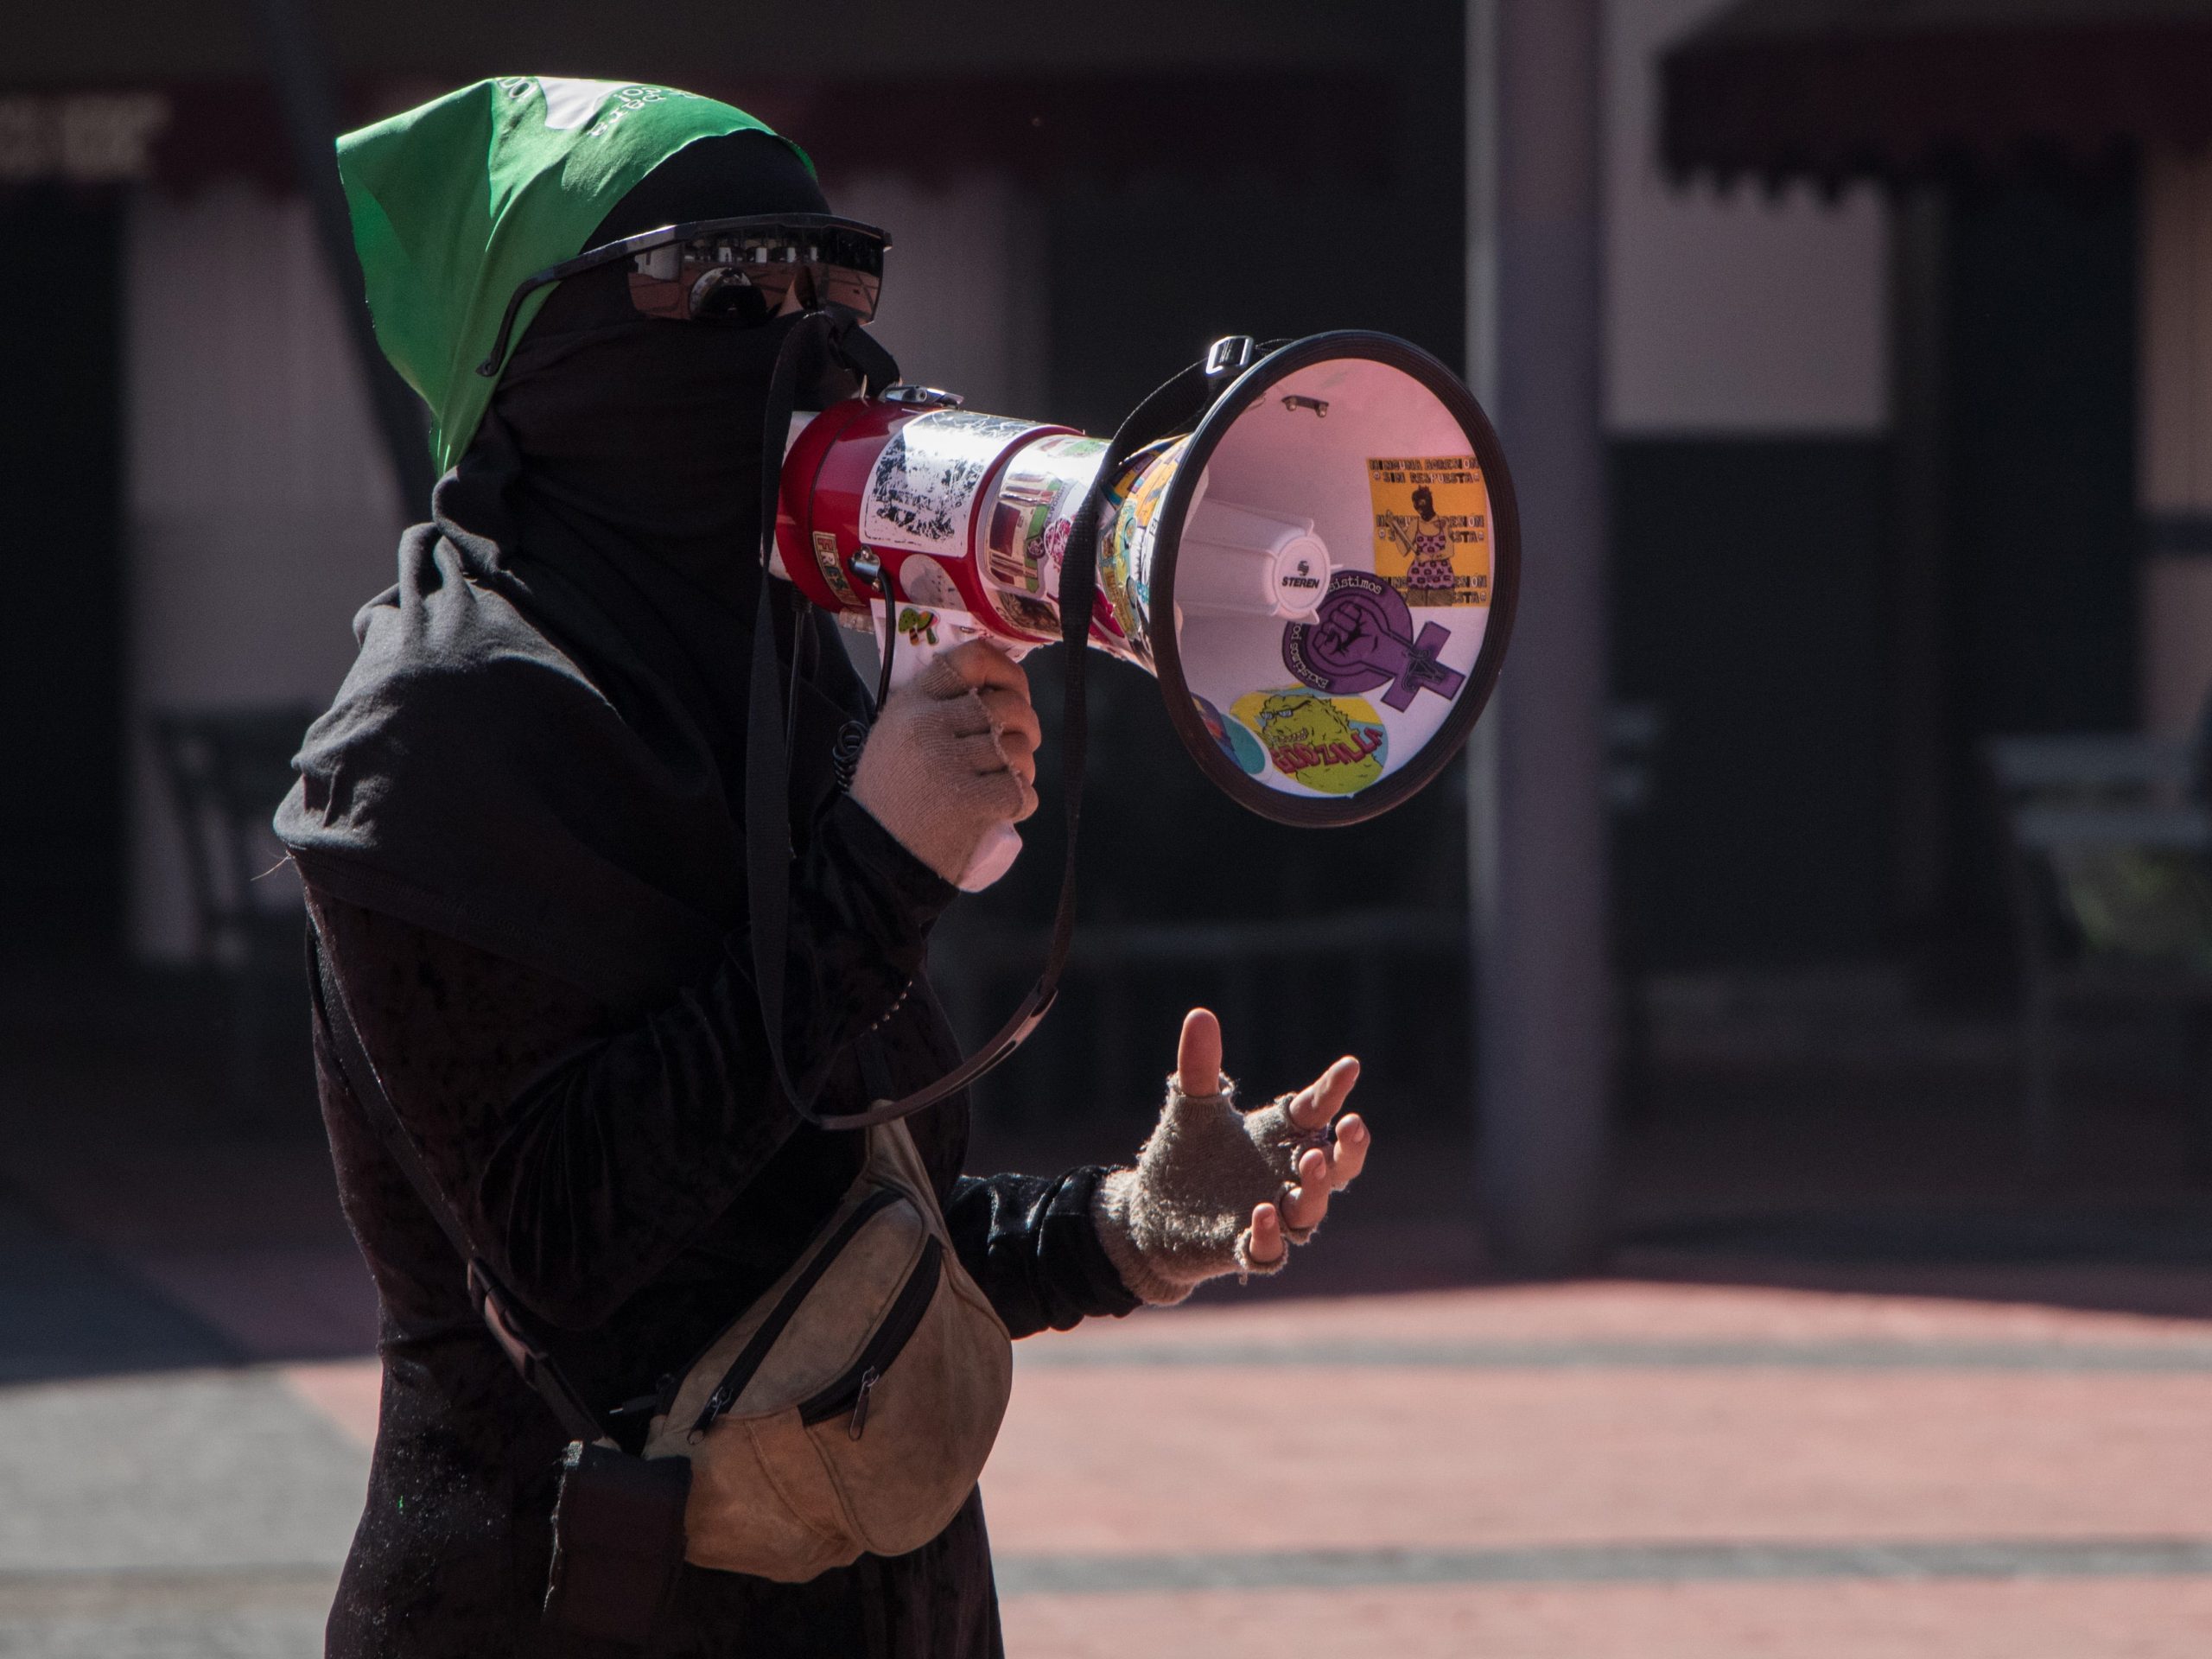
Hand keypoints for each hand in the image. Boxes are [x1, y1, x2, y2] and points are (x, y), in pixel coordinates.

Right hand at [849, 640, 1040, 882]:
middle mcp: (929, 725)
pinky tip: (999, 809)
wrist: (874, 855)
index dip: (1007, 672)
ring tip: (999, 783)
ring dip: (1021, 770)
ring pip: (1019, 750)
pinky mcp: (970, 803)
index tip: (1015, 691)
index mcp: (912, 702)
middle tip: (1017, 747)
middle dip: (1025, 727)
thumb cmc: (894, 794)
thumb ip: (939, 705)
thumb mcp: (898, 733)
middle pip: (1008, 705)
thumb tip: (999, 686)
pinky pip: (1022, 789)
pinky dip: (1020, 802)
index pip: (972, 659)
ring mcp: (949, 763)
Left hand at [1091, 1006, 1371, 1303]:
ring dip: (1317, 1189)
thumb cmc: (1185, 1156)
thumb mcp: (1192, 1107)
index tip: (1349, 1066)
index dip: (1334, 1091)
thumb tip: (1199, 1014)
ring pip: (1311, 1209)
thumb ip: (1200, 1065)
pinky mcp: (1245, 1246)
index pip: (1316, 1112)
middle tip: (1352, 1126)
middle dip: (1349, 1149)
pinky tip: (1261, 1213)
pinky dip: (1270, 1235)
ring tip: (1310, 1162)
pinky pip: (1269, 1250)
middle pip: (1336, 1167)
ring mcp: (1270, 1214)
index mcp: (1280, 1137)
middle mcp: (1284, 1176)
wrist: (1151, 1212)